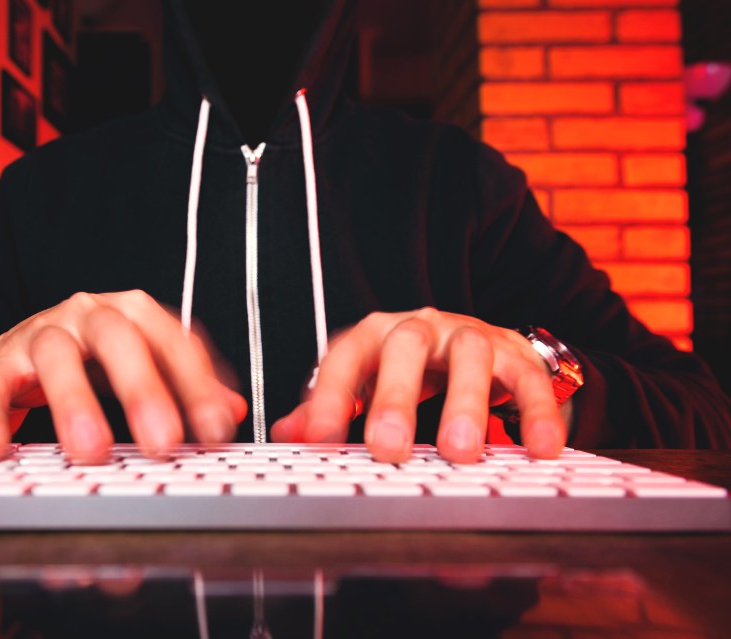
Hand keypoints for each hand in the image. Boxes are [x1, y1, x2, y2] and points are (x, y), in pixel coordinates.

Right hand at [0, 290, 246, 461]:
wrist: (22, 350)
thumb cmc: (95, 362)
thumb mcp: (146, 366)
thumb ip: (188, 388)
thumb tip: (234, 410)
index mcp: (135, 315)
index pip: (175, 342)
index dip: (198, 387)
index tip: (217, 432)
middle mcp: (90, 314)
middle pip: (120, 339)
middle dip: (144, 390)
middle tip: (163, 442)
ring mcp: (42, 333)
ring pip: (57, 356)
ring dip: (74, 404)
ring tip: (91, 452)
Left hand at [270, 307, 567, 462]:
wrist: (469, 339)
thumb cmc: (407, 368)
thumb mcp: (364, 381)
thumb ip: (328, 407)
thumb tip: (287, 433)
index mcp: (374, 335)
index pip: (344, 358)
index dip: (329, 398)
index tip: (319, 442)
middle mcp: (420, 329)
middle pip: (405, 347)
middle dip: (396, 398)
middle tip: (388, 448)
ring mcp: (469, 336)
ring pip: (470, 354)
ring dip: (466, 403)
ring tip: (460, 452)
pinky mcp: (514, 353)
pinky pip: (528, 376)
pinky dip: (537, 411)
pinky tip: (540, 447)